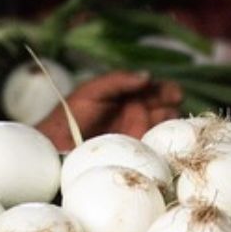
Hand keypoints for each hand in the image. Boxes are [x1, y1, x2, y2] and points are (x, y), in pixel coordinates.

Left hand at [36, 70, 184, 148]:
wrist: (56, 147)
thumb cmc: (71, 116)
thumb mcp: (91, 91)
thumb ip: (117, 80)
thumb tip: (148, 76)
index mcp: (130, 98)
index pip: (157, 92)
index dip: (168, 91)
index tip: (174, 94)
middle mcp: (138, 117)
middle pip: (167, 110)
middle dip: (172, 107)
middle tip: (173, 106)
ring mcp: (140, 137)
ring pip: (165, 130)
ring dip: (169, 125)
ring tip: (162, 121)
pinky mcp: (138, 155)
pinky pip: (157, 150)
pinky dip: (162, 144)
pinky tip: (157, 138)